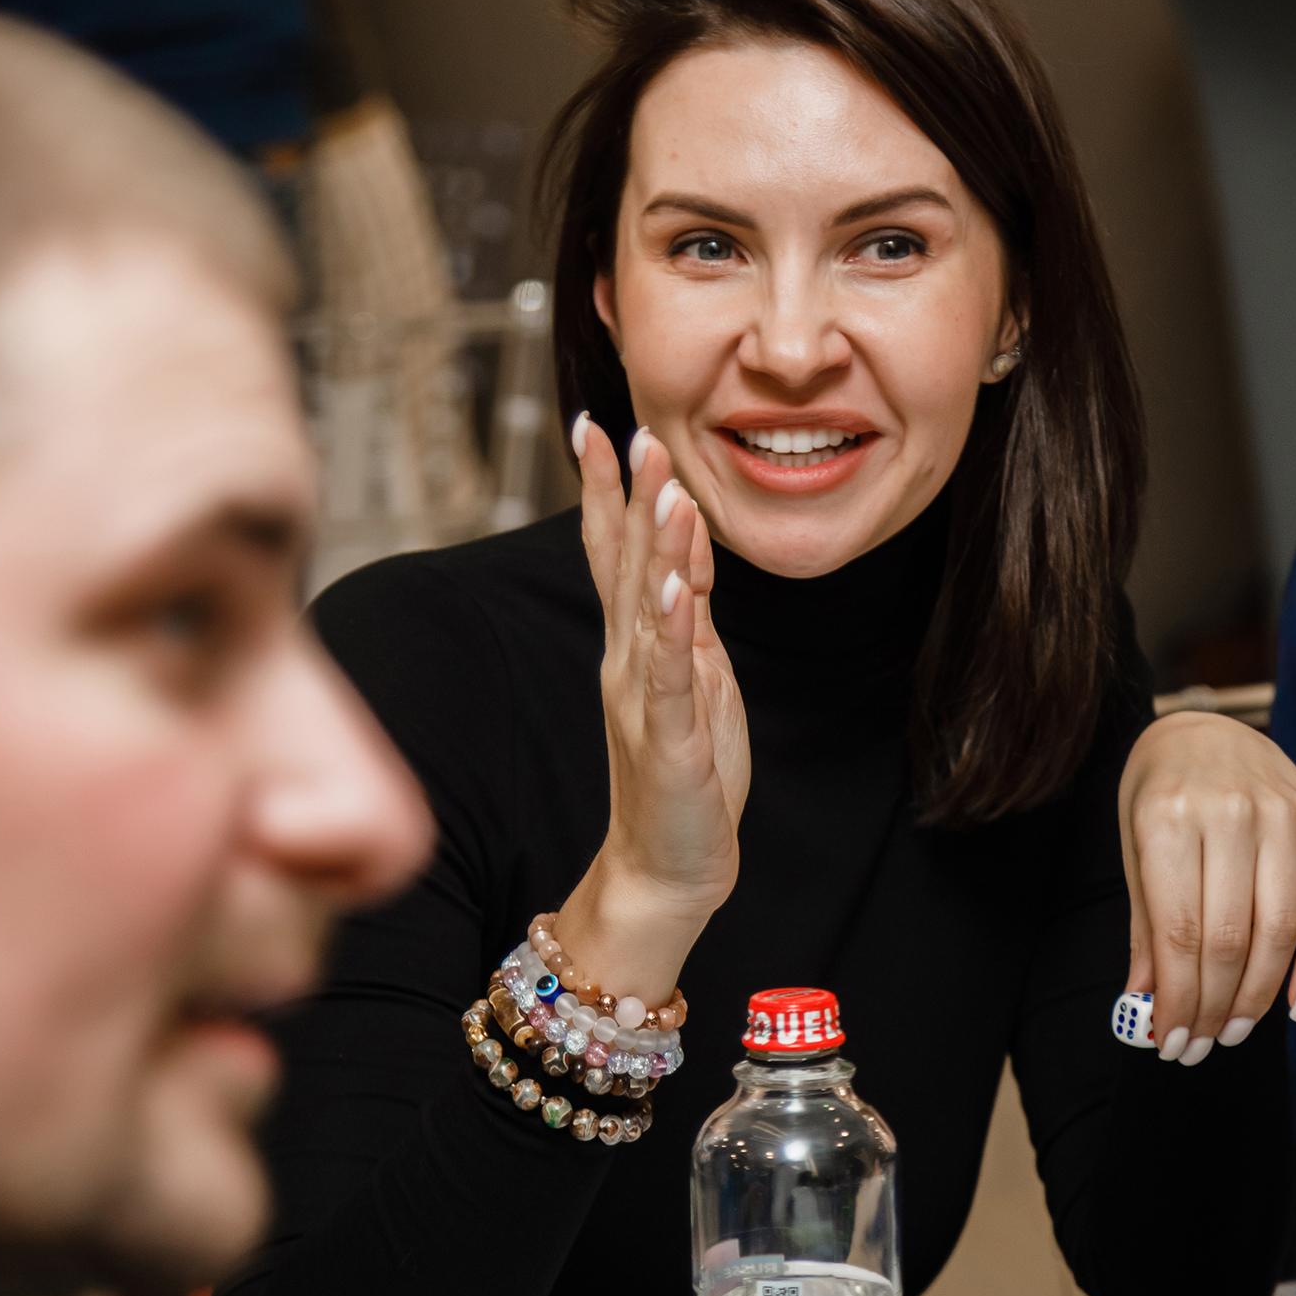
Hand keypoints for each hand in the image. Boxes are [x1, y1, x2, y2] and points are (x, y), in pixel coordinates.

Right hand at [564, 415, 750, 999]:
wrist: (668, 868)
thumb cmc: (686, 775)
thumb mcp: (696, 678)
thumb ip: (687, 615)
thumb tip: (687, 549)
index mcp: (632, 644)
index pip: (613, 553)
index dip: (606, 490)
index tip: (599, 427)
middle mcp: (625, 661)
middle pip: (623, 564)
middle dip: (628, 495)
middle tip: (628, 429)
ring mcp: (643, 697)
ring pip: (646, 607)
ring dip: (655, 546)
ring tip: (662, 488)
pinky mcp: (670, 736)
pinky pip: (670, 673)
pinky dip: (672, 627)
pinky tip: (677, 587)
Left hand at [1118, 711, 1295, 1063]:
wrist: (1203, 729)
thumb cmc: (1159, 798)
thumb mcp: (1135, 851)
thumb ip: (1147, 928)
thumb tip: (1147, 1009)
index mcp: (1169, 817)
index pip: (1180, 932)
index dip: (1178, 999)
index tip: (1170, 1042)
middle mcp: (1229, 813)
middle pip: (1229, 939)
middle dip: (1214, 1006)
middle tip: (1201, 1045)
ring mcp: (1281, 814)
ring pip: (1279, 931)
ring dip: (1258, 996)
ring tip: (1235, 1031)